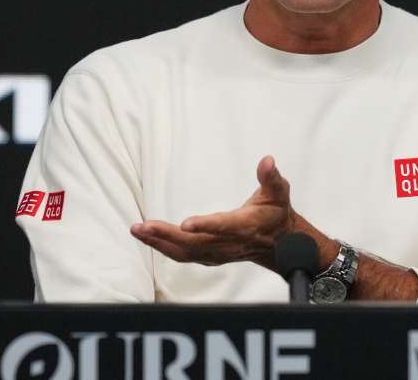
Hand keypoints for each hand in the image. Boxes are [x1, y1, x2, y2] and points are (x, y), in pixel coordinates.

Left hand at [129, 155, 295, 270]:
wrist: (279, 244)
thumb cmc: (276, 213)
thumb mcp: (279, 192)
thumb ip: (272, 177)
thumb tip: (267, 161)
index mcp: (244, 226)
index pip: (223, 226)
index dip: (205, 226)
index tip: (186, 223)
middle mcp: (228, 243)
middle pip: (194, 243)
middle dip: (166, 236)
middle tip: (143, 226)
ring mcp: (217, 253)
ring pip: (184, 252)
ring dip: (159, 242)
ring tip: (137, 231)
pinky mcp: (209, 256)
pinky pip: (182, 255)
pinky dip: (164, 247)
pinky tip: (148, 238)